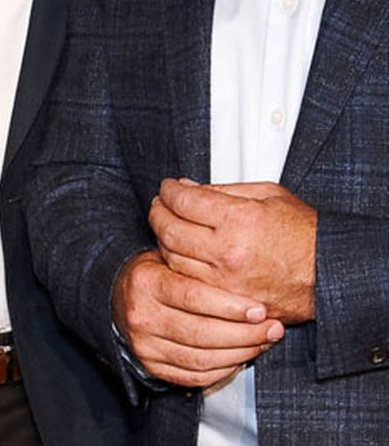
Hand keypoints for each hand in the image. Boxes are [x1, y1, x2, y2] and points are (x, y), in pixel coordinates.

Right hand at [112, 249, 283, 387]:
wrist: (121, 297)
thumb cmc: (157, 274)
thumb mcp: (169, 259)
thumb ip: (199, 268)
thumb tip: (249, 280)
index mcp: (145, 282)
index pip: (192, 296)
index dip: (230, 306)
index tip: (260, 309)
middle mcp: (141, 314)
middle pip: (200, 332)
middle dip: (244, 333)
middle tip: (273, 328)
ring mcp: (144, 344)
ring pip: (200, 358)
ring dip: (240, 353)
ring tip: (263, 342)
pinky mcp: (151, 366)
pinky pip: (194, 376)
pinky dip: (223, 370)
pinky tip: (241, 358)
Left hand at [150, 179, 316, 322]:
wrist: (331, 274)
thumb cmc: (304, 232)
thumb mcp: (267, 194)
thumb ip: (221, 190)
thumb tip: (185, 187)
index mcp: (238, 219)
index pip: (183, 200)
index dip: (169, 190)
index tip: (168, 187)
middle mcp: (228, 252)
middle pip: (169, 229)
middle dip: (158, 212)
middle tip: (160, 204)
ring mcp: (227, 282)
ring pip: (173, 258)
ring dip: (163, 239)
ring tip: (166, 227)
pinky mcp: (230, 303)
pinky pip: (189, 284)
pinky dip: (177, 267)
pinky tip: (179, 254)